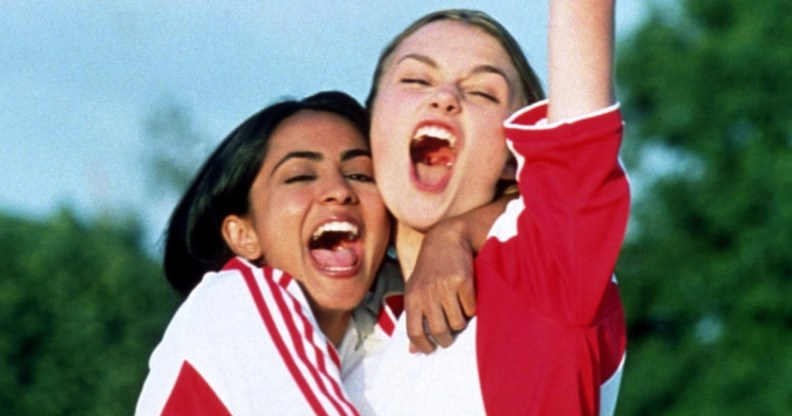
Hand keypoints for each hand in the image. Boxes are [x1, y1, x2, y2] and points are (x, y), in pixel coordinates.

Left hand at [405, 219, 475, 353]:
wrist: (446, 239)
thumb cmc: (429, 270)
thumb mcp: (415, 290)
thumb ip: (414, 319)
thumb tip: (412, 351)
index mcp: (412, 298)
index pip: (414, 332)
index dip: (423, 346)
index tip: (431, 349)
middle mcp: (427, 293)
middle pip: (439, 331)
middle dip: (447, 339)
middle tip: (450, 336)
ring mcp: (445, 287)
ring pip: (458, 322)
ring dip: (461, 322)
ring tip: (459, 312)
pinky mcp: (463, 281)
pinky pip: (471, 308)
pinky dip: (471, 309)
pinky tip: (467, 299)